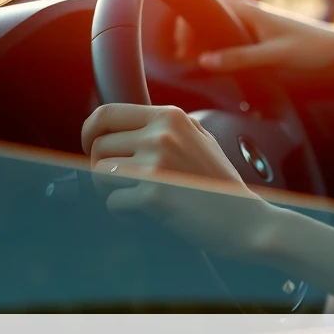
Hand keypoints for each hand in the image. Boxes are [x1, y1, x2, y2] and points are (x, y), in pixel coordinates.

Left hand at [81, 102, 276, 258]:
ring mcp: (157, 163)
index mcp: (170, 116)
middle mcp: (162, 134)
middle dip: (102, 168)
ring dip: (111, 191)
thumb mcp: (197, 139)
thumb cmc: (219, 184)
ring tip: (137, 198)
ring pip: (99, 174)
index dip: (89, 131)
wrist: (244, 220)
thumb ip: (164, 127)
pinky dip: (123, 213)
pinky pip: (112, 202)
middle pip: (97, 146)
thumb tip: (119, 127)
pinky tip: (146, 214)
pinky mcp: (153, 195)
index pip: (106, 113)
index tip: (91, 147)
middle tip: (122, 183)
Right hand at [175, 0, 333, 74]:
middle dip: (189, 33)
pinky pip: (230, 34)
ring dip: (204, 40)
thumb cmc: (314, 50)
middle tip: (184, 59)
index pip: (203, 6)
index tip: (181, 50)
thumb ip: (238, 59)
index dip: (184, 25)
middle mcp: (249, 10)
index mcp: (247, 10)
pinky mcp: (262, 33)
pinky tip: (219, 62)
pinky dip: (219, 45)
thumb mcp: (274, 57)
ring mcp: (255, 21)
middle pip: (206, 15)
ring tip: (195, 61)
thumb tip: (203, 62)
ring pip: (218, 25)